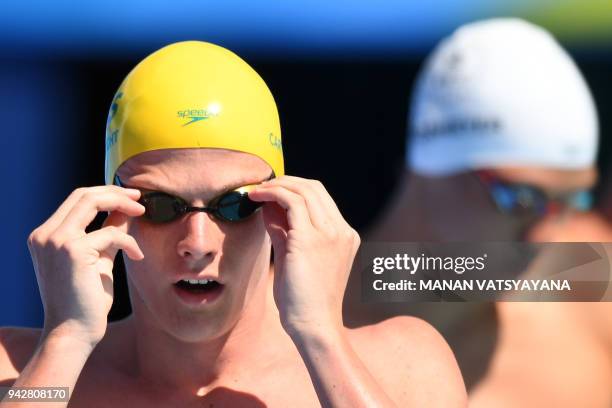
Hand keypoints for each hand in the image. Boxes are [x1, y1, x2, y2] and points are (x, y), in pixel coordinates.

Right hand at [27, 186, 144, 347]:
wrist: (74, 332)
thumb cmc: (86, 301)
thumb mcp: (98, 259)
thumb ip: (108, 234)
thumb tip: (126, 212)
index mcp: (45, 236)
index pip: (76, 199)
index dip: (105, 192)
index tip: (130, 197)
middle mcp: (45, 234)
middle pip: (82, 194)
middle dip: (115, 192)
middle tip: (140, 198)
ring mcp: (55, 240)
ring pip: (91, 201)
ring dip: (121, 204)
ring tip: (142, 213)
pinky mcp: (71, 250)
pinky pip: (110, 233)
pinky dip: (129, 242)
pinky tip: (138, 256)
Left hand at [249, 176, 359, 337]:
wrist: (314, 326)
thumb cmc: (303, 301)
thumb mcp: (294, 258)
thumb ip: (284, 231)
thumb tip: (268, 207)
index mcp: (344, 236)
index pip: (321, 198)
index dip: (295, 189)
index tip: (272, 192)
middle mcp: (341, 231)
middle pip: (314, 188)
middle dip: (285, 181)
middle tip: (261, 187)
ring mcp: (329, 233)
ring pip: (304, 190)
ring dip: (276, 185)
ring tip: (255, 191)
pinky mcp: (310, 238)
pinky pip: (291, 201)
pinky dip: (272, 194)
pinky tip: (255, 198)